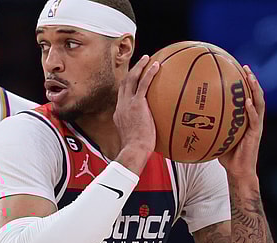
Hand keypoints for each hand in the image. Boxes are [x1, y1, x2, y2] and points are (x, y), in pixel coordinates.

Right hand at [113, 55, 159, 174]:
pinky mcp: (136, 104)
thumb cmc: (137, 150)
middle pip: (124, 84)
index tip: (134, 81)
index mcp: (119, 114)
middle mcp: (121, 106)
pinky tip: (156, 65)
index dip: (127, 87)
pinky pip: (143, 84)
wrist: (133, 150)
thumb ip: (142, 133)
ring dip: (138, 67)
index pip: (122, 97)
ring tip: (147, 58)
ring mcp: (128, 104)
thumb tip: (154, 137)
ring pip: (131, 79)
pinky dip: (149, 73)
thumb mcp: (136, 140)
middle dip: (131, 72)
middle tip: (140, 64)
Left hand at [218, 65, 264, 179]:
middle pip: (255, 95)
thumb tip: (188, 118)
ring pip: (259, 103)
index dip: (243, 83)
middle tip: (246, 67)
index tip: (236, 69)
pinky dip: (251, 110)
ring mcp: (255, 126)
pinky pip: (254, 119)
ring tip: (250, 78)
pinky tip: (247, 102)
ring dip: (256, 90)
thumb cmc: (226, 155)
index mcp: (245, 117)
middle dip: (252, 80)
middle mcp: (252, 119)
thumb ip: (208, 126)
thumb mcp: (215, 136)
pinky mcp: (255, 134)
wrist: (238, 171)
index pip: (246, 96)